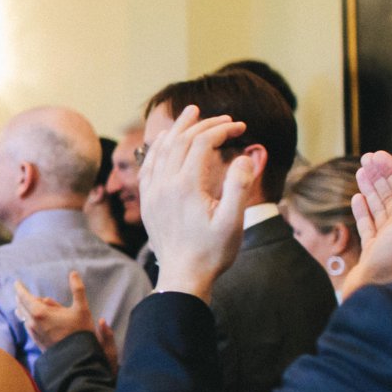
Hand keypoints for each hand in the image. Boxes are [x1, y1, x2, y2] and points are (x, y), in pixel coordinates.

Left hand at [12, 271, 110, 357]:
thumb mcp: (82, 308)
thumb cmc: (80, 332)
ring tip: (25, 303)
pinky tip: (31, 318)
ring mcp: (33, 333)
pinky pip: (28, 326)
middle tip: (22, 291)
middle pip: (21, 306)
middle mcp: (33, 322)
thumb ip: (77, 289)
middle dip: (21, 297)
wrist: (76, 358)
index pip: (24, 296)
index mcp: (40, 312)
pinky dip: (28, 318)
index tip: (16, 282)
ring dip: (24, 308)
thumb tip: (73, 273)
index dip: (19, 288)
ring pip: (24, 316)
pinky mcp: (37, 341)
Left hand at [137, 106, 255, 300]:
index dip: (221, 130)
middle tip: (222, 117)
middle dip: (202, 124)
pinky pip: (148, 166)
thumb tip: (243, 157)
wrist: (183, 277)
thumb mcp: (232, 223)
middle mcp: (164, 185)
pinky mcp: (147, 202)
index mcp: (186, 186)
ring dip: (177, 130)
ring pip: (161, 150)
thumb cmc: (212, 252)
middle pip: (180, 141)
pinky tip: (165, 143)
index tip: (240, 127)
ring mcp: (152, 193)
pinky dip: (158, 148)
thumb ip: (239, 188)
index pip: (202, 143)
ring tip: (190, 115)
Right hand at [346, 151, 391, 291]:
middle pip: (391, 192)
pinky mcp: (371, 248)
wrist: (378, 289)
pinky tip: (356, 198)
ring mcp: (386, 237)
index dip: (391, 167)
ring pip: (379, 205)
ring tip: (360, 172)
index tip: (377, 155)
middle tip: (367, 158)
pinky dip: (362, 209)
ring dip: (370, 187)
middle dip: (380, 173)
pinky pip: (367, 223)